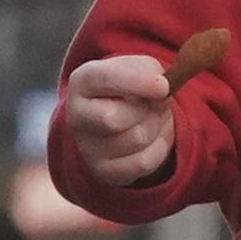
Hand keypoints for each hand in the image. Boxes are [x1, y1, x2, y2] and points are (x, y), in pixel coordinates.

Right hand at [58, 53, 178, 191]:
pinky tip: (155, 137)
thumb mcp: (140, 68)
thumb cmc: (130, 86)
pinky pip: (143, 163)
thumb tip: (162, 90)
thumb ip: (151, 72)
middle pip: (114, 118)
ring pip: (136, 140)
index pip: (103, 80)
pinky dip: (159, 148)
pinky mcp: (103, 171)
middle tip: (155, 102)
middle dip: (146, 110)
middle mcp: (77, 116)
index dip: (136, 83)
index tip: (163, 86)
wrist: (121, 114)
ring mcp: (87, 147)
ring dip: (157, 126)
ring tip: (154, 117)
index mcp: (82, 82)